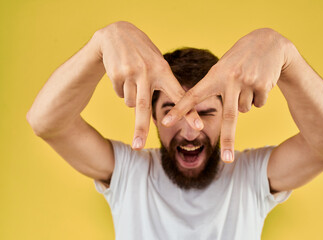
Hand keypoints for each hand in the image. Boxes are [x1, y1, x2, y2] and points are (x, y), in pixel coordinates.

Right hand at [94, 21, 201, 148]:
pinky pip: (119, 94)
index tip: (198, 127)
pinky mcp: (116, 74)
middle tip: (138, 146)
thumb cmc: (143, 53)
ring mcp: (131, 73)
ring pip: (131, 103)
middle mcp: (148, 72)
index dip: (189, 113)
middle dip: (140, 129)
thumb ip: (162, 84)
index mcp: (163, 70)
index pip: (179, 96)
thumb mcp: (157, 63)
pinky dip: (121, 89)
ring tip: (133, 77)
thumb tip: (154, 111)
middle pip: (144, 107)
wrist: (117, 34)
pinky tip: (122, 73)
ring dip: (132, 97)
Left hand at [162, 28, 291, 161]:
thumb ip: (218, 88)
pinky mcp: (263, 85)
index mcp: (214, 75)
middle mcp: (230, 79)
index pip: (192, 96)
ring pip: (244, 109)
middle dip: (228, 140)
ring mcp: (247, 82)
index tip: (165, 122)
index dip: (179, 110)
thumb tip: (229, 113)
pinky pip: (259, 104)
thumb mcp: (224, 67)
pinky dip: (259, 97)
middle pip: (228, 117)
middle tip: (228, 160)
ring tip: (248, 80)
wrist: (269, 42)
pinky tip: (260, 80)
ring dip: (245, 101)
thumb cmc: (239, 58)